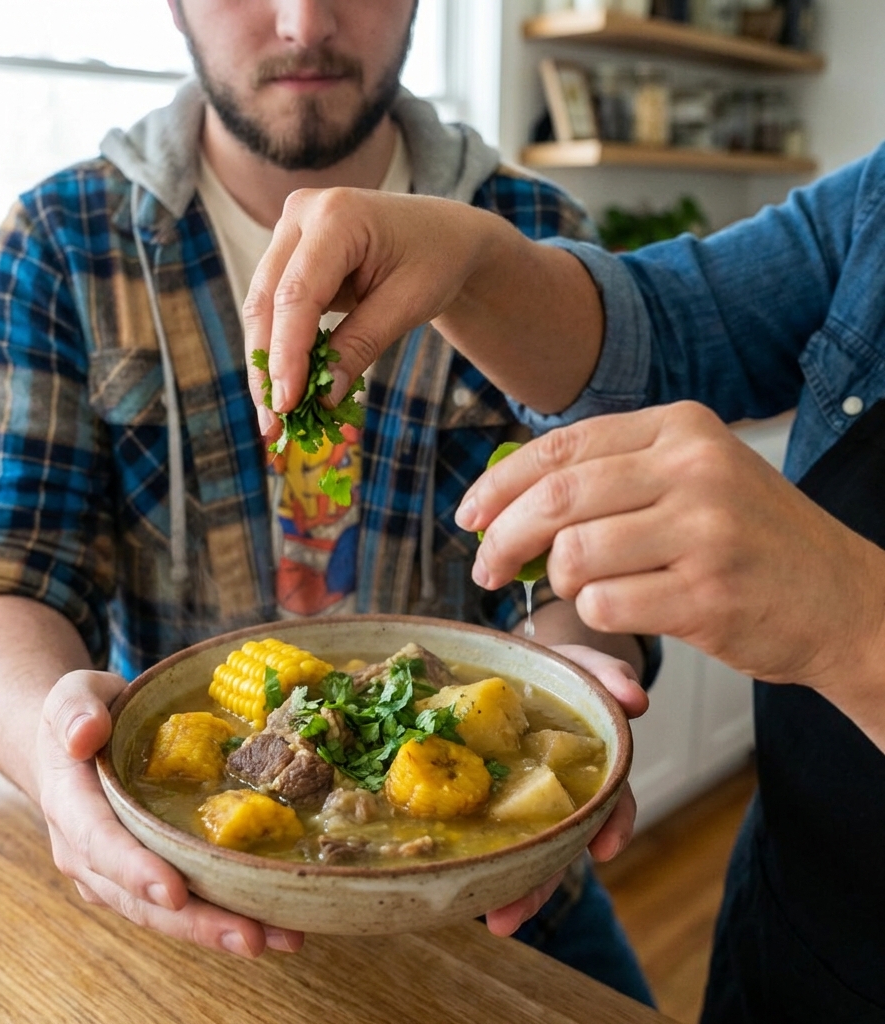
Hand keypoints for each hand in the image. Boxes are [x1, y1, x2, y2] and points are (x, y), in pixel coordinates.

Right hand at [37, 670, 303, 956]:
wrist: (76, 739)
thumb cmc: (83, 714)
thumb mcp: (72, 694)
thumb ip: (76, 709)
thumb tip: (83, 734)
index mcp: (71, 805)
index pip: (100, 843)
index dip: (136, 870)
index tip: (175, 892)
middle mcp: (88, 851)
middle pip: (139, 899)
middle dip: (195, 922)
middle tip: (252, 937)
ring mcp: (115, 872)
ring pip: (162, 914)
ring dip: (216, 930)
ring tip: (278, 939)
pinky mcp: (143, 875)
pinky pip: (179, 903)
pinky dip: (219, 915)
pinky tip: (270, 922)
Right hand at [242, 187, 507, 433]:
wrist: (445, 234)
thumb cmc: (436, 261)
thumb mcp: (408, 304)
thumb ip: (362, 345)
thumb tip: (324, 398)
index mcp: (337, 216)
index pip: (297, 294)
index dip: (287, 353)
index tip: (287, 404)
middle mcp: (302, 214)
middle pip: (267, 300)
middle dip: (267, 367)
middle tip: (273, 424)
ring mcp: (290, 232)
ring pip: (261, 308)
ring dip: (265, 365)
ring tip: (273, 418)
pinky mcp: (288, 256)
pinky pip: (273, 309)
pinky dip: (278, 351)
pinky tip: (283, 392)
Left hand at [456, 400, 884, 696]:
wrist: (845, 600)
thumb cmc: (751, 541)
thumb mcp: (691, 479)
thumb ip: (609, 477)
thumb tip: (504, 501)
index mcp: (681, 427)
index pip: (560, 448)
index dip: (499, 484)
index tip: (468, 515)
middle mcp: (693, 467)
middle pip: (555, 499)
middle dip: (502, 538)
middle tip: (484, 568)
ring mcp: (705, 530)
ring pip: (573, 555)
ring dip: (559, 582)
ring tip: (582, 589)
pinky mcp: (707, 593)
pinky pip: (604, 604)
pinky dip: (596, 614)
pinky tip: (625, 609)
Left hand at [484, 644, 642, 936]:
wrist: (521, 666)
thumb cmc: (560, 671)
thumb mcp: (586, 665)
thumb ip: (612, 677)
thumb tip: (636, 702)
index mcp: (589, 765)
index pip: (611, 801)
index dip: (614, 825)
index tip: (606, 850)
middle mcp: (560, 793)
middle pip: (557, 844)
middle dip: (540, 884)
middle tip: (512, 917)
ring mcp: (523, 798)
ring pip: (522, 850)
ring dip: (511, 886)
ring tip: (493, 920)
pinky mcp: (487, 791)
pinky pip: (484, 827)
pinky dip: (478, 854)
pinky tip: (457, 880)